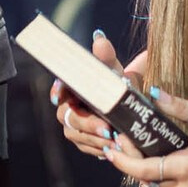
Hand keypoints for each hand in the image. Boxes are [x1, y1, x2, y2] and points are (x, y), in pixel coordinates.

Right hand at [49, 30, 138, 157]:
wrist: (129, 109)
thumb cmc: (117, 86)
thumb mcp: (114, 72)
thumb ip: (106, 57)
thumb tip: (100, 38)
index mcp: (71, 88)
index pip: (59, 89)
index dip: (58, 92)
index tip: (61, 97)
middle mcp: (68, 107)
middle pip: (68, 116)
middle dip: (87, 123)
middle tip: (106, 127)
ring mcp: (74, 126)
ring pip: (76, 134)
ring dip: (94, 138)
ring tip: (113, 139)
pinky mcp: (83, 142)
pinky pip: (86, 148)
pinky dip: (99, 148)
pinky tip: (112, 147)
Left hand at [99, 84, 187, 186]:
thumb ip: (177, 106)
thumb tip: (152, 92)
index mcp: (186, 167)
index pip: (145, 170)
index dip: (124, 161)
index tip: (109, 149)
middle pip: (147, 179)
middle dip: (131, 162)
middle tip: (121, 143)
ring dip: (146, 172)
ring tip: (136, 151)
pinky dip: (161, 181)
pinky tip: (156, 164)